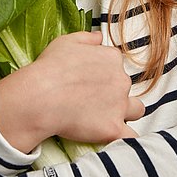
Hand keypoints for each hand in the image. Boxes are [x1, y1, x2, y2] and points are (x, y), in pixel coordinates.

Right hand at [0, 31, 144, 150]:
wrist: (40, 97)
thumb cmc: (50, 68)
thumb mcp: (66, 42)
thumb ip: (87, 38)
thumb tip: (99, 37)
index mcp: (111, 58)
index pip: (116, 65)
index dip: (104, 73)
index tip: (90, 81)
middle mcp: (121, 80)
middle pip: (124, 86)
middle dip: (113, 93)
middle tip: (90, 100)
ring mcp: (119, 105)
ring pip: (136, 109)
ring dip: (126, 113)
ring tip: (106, 118)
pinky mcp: (113, 128)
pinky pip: (131, 136)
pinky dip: (125, 138)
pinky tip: (115, 139)